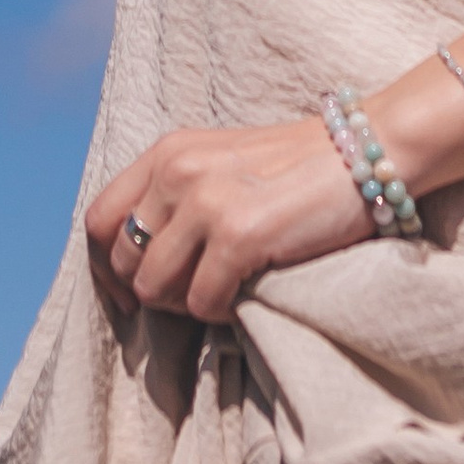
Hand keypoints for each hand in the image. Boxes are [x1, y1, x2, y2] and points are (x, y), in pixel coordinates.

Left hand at [82, 116, 370, 325]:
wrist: (366, 152)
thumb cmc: (295, 169)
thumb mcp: (219, 164)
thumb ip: (175, 197)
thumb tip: (136, 263)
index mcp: (167, 152)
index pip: (97, 221)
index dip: (106, 269)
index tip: (129, 295)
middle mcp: (177, 171)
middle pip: (124, 262)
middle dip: (152, 291)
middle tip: (193, 295)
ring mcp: (207, 201)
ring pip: (155, 289)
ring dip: (186, 305)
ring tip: (222, 291)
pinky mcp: (241, 235)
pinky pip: (202, 303)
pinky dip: (222, 312)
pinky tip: (248, 293)